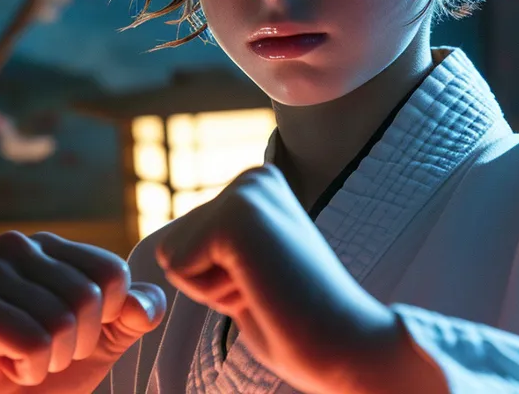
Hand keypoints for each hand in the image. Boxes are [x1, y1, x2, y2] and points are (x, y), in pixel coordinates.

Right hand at [0, 231, 165, 393]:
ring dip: (51, 358)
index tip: (76, 331)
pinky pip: (33, 342)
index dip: (108, 316)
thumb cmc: (49, 368)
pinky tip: (6, 364)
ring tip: (25, 357)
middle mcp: (19, 247)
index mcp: (52, 246)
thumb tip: (139, 307)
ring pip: (61, 321)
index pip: (112, 272)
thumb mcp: (108, 338)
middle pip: (88, 296)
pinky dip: (28, 368)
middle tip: (46, 350)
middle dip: (78, 342)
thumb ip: (138, 313)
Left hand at [155, 164, 401, 393]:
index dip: (215, 280)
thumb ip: (216, 248)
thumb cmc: (298, 321)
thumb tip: (171, 248)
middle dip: (208, 282)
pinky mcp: (235, 216)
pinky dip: (211, 294)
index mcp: (258, 185)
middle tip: (267, 288)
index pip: (184, 239)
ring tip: (264, 287)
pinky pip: (179, 268)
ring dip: (210, 288)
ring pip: (172, 254)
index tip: (268, 283)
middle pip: (173, 243)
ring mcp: (246, 191)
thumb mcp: (247, 268)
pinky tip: (260, 288)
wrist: (347, 341)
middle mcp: (253, 176)